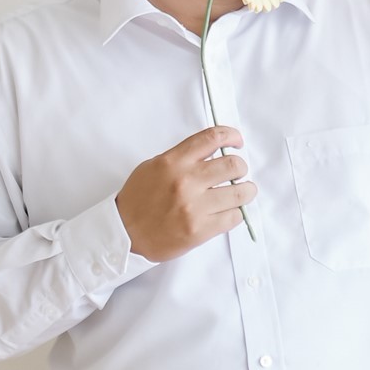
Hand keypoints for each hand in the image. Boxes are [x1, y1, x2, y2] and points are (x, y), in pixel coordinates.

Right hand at [116, 126, 256, 261]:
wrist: (123, 233)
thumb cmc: (138, 201)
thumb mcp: (153, 167)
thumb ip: (182, 158)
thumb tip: (212, 152)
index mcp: (173, 162)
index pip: (211, 138)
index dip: (231, 136)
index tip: (237, 141)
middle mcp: (185, 181)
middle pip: (233, 165)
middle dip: (241, 167)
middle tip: (239, 173)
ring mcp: (194, 207)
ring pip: (240, 193)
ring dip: (246, 191)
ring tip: (243, 192)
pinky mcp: (200, 230)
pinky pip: (233, 217)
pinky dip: (236, 213)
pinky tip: (229, 211)